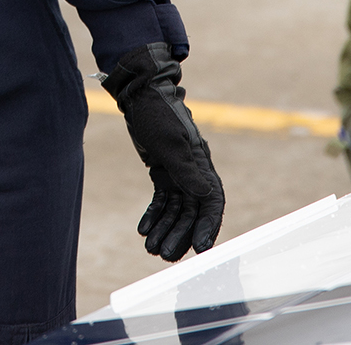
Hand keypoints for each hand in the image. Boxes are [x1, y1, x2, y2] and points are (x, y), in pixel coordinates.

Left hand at [103, 43, 224, 260]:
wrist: (140, 95)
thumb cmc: (158, 114)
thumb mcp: (170, 142)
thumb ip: (186, 170)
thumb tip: (204, 196)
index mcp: (201, 164)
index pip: (211, 201)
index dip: (208, 225)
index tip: (201, 248)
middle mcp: (193, 172)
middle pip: (191, 211)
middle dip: (180, 234)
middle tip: (165, 255)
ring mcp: (178, 172)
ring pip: (175, 209)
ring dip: (165, 229)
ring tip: (151, 248)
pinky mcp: (162, 171)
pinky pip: (161, 200)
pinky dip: (154, 215)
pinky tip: (143, 229)